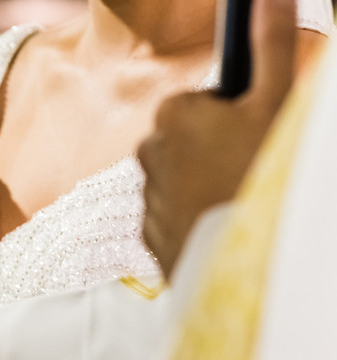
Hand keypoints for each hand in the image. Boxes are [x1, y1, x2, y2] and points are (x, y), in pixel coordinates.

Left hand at [139, 0, 296, 276]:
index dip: (229, 116)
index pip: (198, 103)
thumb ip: (269, 43)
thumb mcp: (274, 100)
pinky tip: (219, 225)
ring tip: (235, 198)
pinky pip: (175, 218)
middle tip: (247, 166)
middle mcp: (146, 154)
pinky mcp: (150, 237)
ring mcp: (146, 198)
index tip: (249, 130)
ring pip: (182, 180)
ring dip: (205, 185)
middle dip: (215, 150)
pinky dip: (194, 220)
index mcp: (172, 115)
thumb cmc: (259, 170)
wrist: (245, 254)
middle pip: (188, 142)